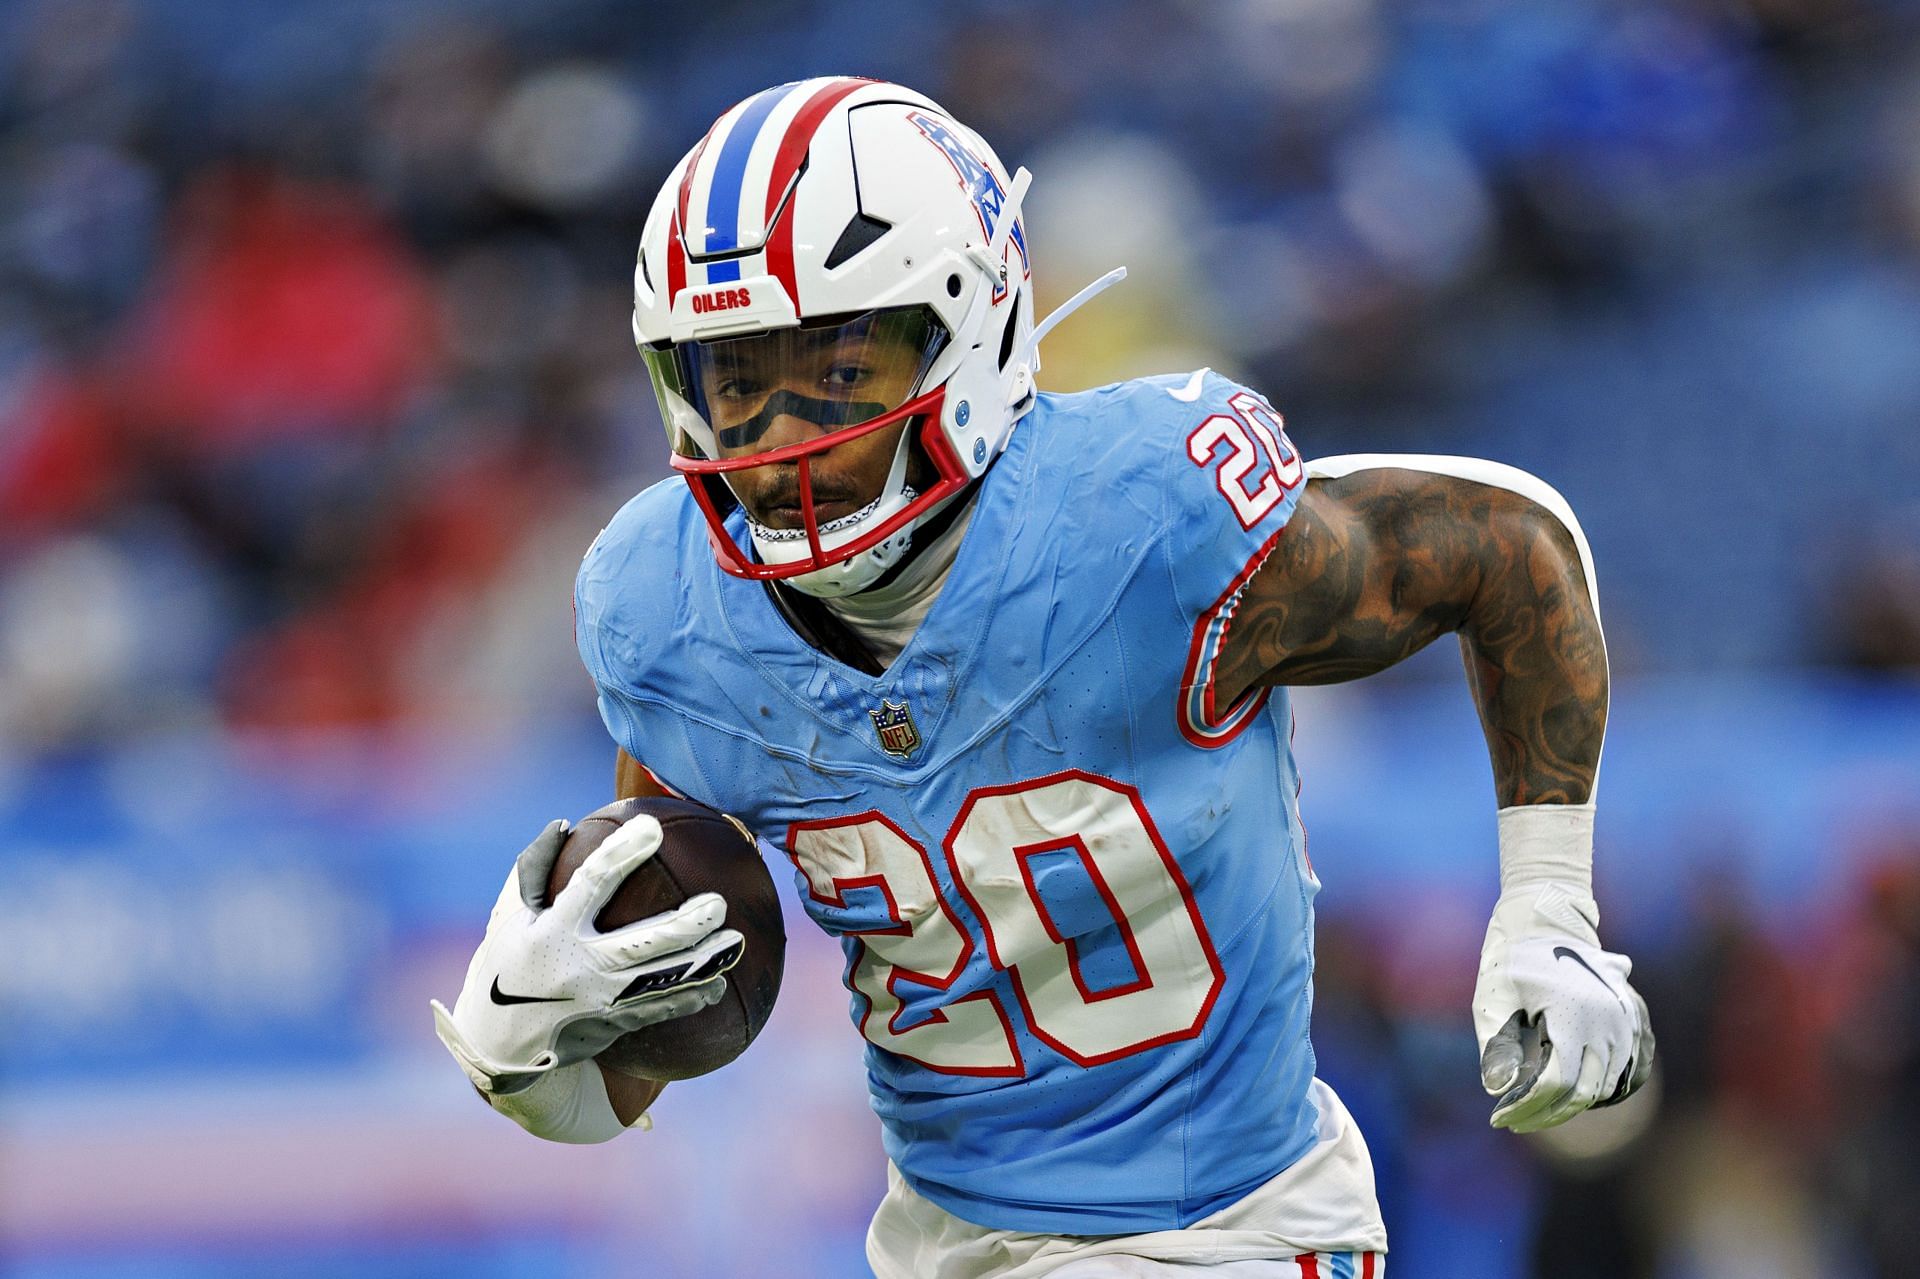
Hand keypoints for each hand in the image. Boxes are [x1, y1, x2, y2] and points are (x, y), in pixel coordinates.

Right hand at [431, 814, 744, 1094]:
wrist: (496, 1045)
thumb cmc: (505, 964)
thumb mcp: (508, 915)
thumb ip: (533, 869)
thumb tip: (562, 823)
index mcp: (550, 931)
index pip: (591, 885)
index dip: (621, 856)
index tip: (651, 829)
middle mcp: (577, 968)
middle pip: (640, 944)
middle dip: (683, 926)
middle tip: (718, 903)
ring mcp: (597, 1001)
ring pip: (659, 982)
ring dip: (702, 964)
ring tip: (736, 942)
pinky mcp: (610, 1026)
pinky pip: (658, 1012)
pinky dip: (690, 998)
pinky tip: (719, 984)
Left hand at [1473, 882, 1653, 1131]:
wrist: (1545, 921)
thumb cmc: (1510, 962)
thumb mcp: (1492, 1000)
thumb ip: (1496, 1046)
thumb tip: (1499, 1091)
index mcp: (1570, 1015)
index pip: (1555, 1082)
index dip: (1527, 1108)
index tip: (1500, 1119)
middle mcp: (1605, 1022)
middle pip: (1583, 1092)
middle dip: (1547, 1113)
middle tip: (1514, 1121)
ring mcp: (1623, 1021)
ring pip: (1605, 1085)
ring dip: (1572, 1103)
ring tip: (1535, 1106)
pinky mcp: (1631, 1020)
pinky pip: (1622, 1070)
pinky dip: (1597, 1088)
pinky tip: (1567, 1092)